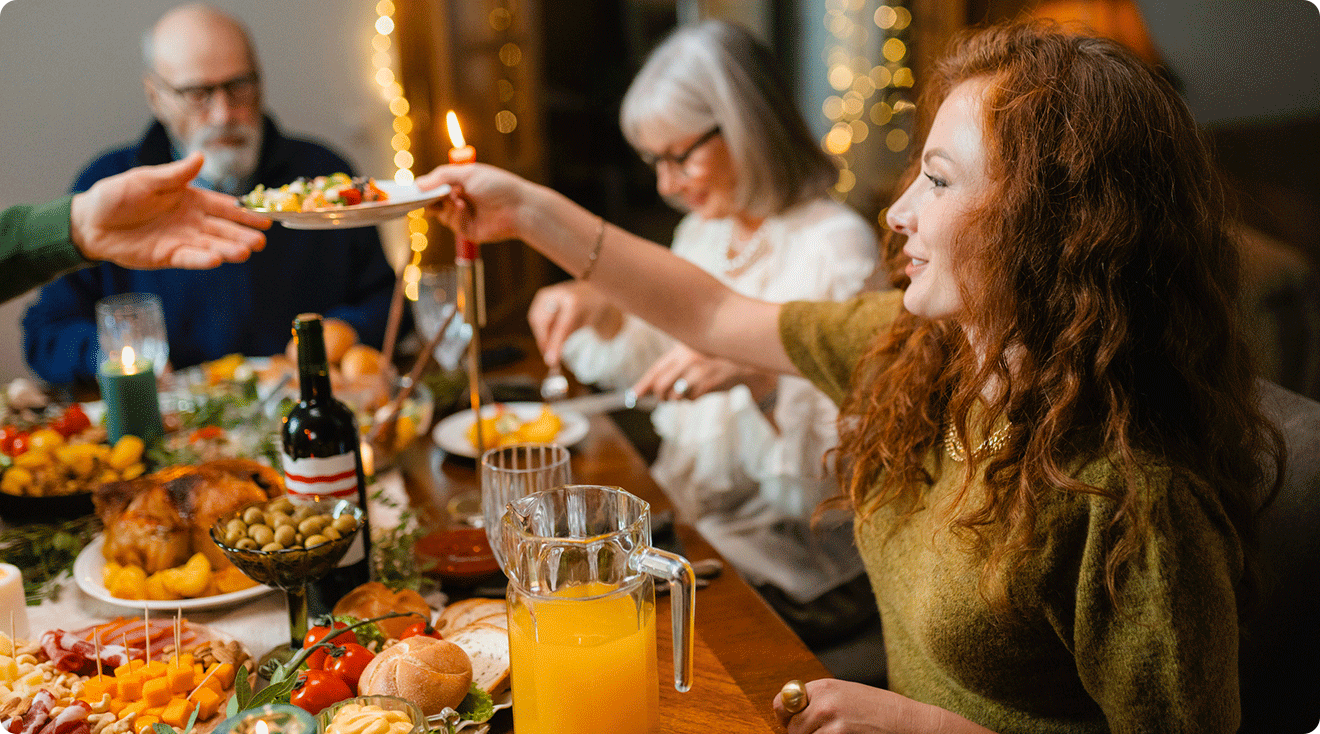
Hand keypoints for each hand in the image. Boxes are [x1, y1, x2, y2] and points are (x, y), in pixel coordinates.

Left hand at [69, 152, 269, 269]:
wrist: (90, 223)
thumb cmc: (116, 196)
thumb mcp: (144, 179)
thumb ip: (174, 174)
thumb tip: (200, 157)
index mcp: (189, 198)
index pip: (223, 206)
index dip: (244, 212)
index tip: (265, 218)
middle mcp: (190, 220)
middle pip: (222, 229)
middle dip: (242, 235)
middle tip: (261, 242)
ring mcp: (181, 239)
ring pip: (211, 245)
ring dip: (229, 249)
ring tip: (246, 252)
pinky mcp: (168, 256)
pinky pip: (189, 258)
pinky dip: (203, 259)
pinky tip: (217, 260)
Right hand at [416, 162, 530, 243]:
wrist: (519, 207)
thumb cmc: (497, 185)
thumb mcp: (467, 173)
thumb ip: (441, 177)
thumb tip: (417, 184)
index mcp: (460, 183)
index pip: (435, 186)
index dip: (425, 188)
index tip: (414, 189)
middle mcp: (460, 199)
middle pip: (434, 202)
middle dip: (430, 199)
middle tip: (430, 195)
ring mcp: (464, 216)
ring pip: (441, 214)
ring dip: (445, 206)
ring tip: (456, 198)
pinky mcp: (468, 231)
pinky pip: (453, 224)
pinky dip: (455, 215)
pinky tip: (462, 207)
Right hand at [528, 281, 623, 365]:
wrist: (595, 284)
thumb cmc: (594, 304)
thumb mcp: (589, 322)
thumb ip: (571, 337)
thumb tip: (555, 355)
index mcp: (573, 301)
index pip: (560, 328)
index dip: (554, 346)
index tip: (551, 361)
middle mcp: (557, 294)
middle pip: (542, 323)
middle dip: (544, 341)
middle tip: (550, 356)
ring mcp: (548, 293)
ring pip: (536, 320)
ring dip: (542, 335)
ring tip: (552, 345)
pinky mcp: (543, 295)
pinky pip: (536, 316)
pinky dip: (541, 328)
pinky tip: (551, 334)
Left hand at [632, 343, 774, 401]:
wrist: (747, 357)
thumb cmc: (715, 357)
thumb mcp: (692, 355)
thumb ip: (672, 368)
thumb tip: (651, 389)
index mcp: (681, 349)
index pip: (656, 369)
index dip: (642, 385)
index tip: (632, 397)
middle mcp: (688, 358)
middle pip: (661, 385)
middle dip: (661, 396)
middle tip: (665, 398)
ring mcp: (699, 370)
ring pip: (676, 395)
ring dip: (680, 398)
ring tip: (691, 390)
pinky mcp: (711, 381)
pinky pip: (693, 398)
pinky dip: (694, 398)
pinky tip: (703, 390)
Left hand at [772, 679, 997, 733]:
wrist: (911, 724)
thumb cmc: (880, 712)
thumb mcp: (847, 695)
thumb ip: (819, 700)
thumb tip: (788, 710)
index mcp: (823, 686)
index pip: (783, 703)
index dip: (787, 718)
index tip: (794, 725)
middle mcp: (823, 702)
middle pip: (791, 727)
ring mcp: (831, 723)